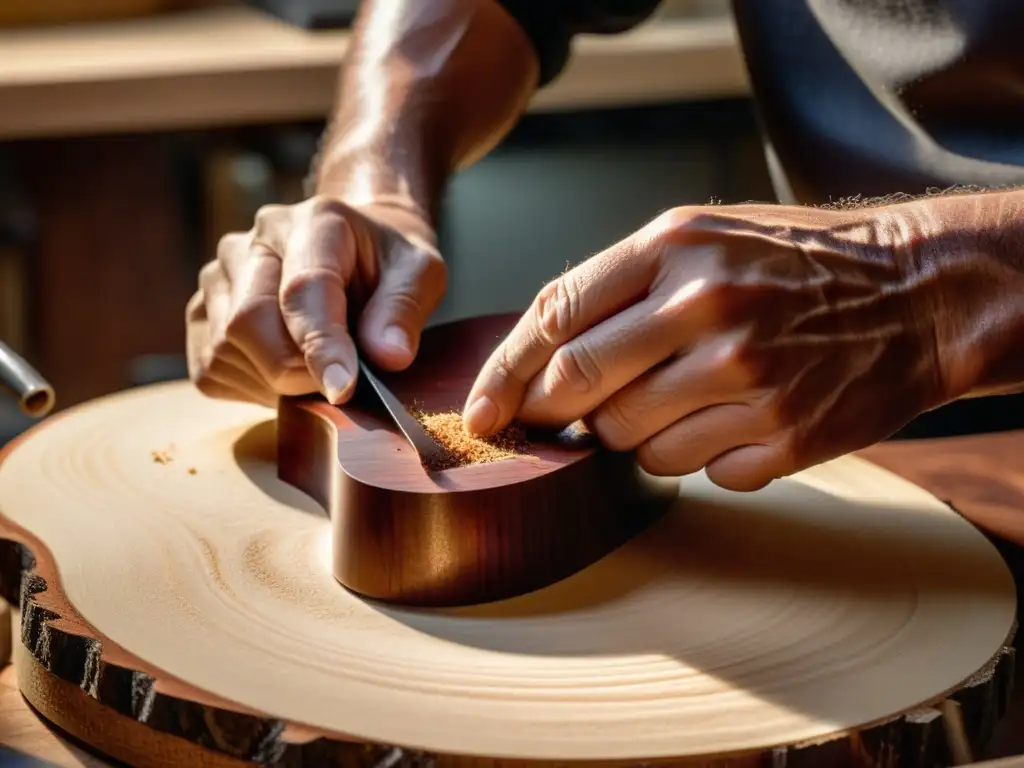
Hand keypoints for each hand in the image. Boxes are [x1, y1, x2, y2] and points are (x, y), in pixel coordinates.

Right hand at [186, 197, 444, 406]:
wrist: (353, 250)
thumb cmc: (387, 265)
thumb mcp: (420, 273)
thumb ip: (404, 309)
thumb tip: (387, 356)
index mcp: (312, 222)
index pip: (304, 289)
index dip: (321, 345)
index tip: (342, 389)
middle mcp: (252, 242)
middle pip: (249, 321)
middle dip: (294, 371)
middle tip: (338, 385)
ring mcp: (217, 276)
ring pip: (225, 350)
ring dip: (275, 383)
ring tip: (316, 370)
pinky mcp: (201, 313)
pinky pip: (210, 369)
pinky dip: (251, 387)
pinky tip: (286, 373)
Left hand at [464, 204, 953, 490]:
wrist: (914, 294)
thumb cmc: (792, 263)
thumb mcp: (701, 236)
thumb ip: (617, 285)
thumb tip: (539, 355)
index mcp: (676, 248)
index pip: (554, 318)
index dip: (504, 374)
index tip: (481, 412)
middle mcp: (706, 310)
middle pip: (578, 389)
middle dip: (553, 413)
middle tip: (556, 418)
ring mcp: (747, 379)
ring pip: (630, 442)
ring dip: (632, 433)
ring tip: (677, 397)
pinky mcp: (781, 437)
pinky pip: (692, 470)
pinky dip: (693, 453)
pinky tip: (729, 417)